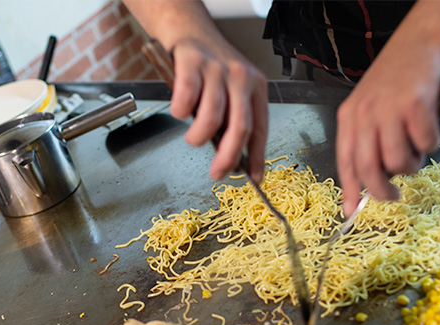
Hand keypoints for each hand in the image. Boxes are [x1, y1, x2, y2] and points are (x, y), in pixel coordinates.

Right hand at [170, 37, 267, 182]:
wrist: (190, 30)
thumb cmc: (210, 68)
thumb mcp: (231, 91)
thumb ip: (232, 119)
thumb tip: (233, 158)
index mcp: (255, 87)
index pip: (261, 128)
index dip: (257, 157)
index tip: (253, 178)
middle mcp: (240, 77)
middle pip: (240, 127)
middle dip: (228, 158)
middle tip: (218, 173)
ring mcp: (216, 69)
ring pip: (211, 117)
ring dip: (198, 138)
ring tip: (193, 139)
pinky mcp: (192, 62)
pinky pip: (186, 98)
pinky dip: (180, 111)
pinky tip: (179, 112)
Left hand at [336, 40, 439, 214]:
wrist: (421, 42)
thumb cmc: (397, 79)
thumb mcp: (369, 107)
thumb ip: (367, 140)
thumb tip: (369, 182)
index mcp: (349, 116)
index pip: (344, 161)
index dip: (348, 190)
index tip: (351, 212)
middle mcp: (364, 114)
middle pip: (369, 168)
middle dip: (382, 191)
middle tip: (394, 196)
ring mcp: (389, 108)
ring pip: (398, 161)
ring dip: (412, 165)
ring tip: (417, 150)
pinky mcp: (416, 103)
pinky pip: (425, 143)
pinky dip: (432, 143)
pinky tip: (430, 129)